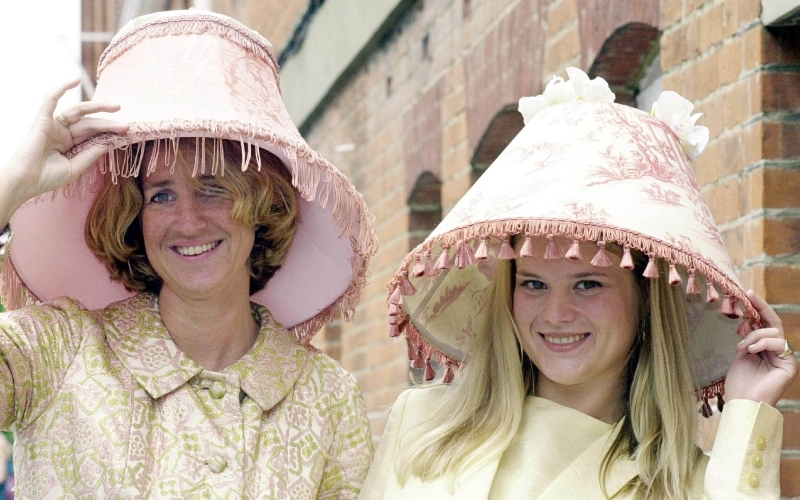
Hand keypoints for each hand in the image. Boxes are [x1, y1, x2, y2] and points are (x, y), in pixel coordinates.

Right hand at [0, 78, 128, 215]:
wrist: (25, 182)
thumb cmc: (46, 178)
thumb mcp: (75, 167)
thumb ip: (90, 154)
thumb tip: (108, 142)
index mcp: (70, 144)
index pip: (93, 134)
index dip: (109, 132)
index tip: (126, 133)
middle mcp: (63, 132)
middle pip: (90, 123)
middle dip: (108, 123)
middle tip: (127, 125)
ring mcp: (53, 125)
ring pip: (79, 112)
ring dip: (97, 107)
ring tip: (116, 107)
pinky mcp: (43, 120)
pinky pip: (51, 99)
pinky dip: (61, 88)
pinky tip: (75, 80)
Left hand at [724, 290, 797, 405]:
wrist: (742, 402)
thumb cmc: (739, 382)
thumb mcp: (742, 354)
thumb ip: (748, 338)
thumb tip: (749, 320)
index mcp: (766, 349)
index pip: (765, 325)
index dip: (759, 308)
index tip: (748, 294)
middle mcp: (778, 352)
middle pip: (774, 323)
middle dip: (761, 308)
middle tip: (749, 296)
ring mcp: (785, 357)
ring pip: (773, 332)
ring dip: (754, 335)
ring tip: (742, 347)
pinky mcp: (790, 364)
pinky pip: (779, 343)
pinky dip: (763, 342)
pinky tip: (751, 349)